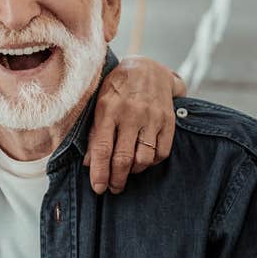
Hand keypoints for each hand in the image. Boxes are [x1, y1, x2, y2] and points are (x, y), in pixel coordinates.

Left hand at [83, 55, 184, 194]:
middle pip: (123, 158)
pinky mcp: (168, 121)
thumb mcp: (99, 105)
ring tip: (127, 171)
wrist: (147, 68)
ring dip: (134, 172)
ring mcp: (151, 118)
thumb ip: (93, 133)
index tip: (98, 188)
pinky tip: (143, 160)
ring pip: (144, 159)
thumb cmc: (116, 89)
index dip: (99, 172)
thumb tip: (88, 163)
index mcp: (108, 110)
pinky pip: (161, 153)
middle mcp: (130, 114)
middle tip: (113, 188)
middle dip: (116, 179)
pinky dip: (151, 163)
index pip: (101, 148)